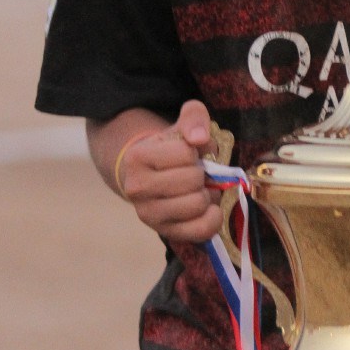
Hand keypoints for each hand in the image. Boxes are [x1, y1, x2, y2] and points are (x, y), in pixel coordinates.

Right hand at [116, 99, 222, 242]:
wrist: (151, 178)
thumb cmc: (170, 150)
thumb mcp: (180, 127)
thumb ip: (194, 117)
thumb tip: (200, 138)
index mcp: (137, 157)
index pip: (185, 153)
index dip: (195, 152)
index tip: (188, 155)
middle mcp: (137, 188)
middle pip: (193, 179)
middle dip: (202, 174)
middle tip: (196, 174)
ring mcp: (149, 214)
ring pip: (197, 204)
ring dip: (207, 195)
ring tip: (198, 189)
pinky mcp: (165, 232)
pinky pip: (201, 229)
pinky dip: (213, 218)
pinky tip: (208, 208)